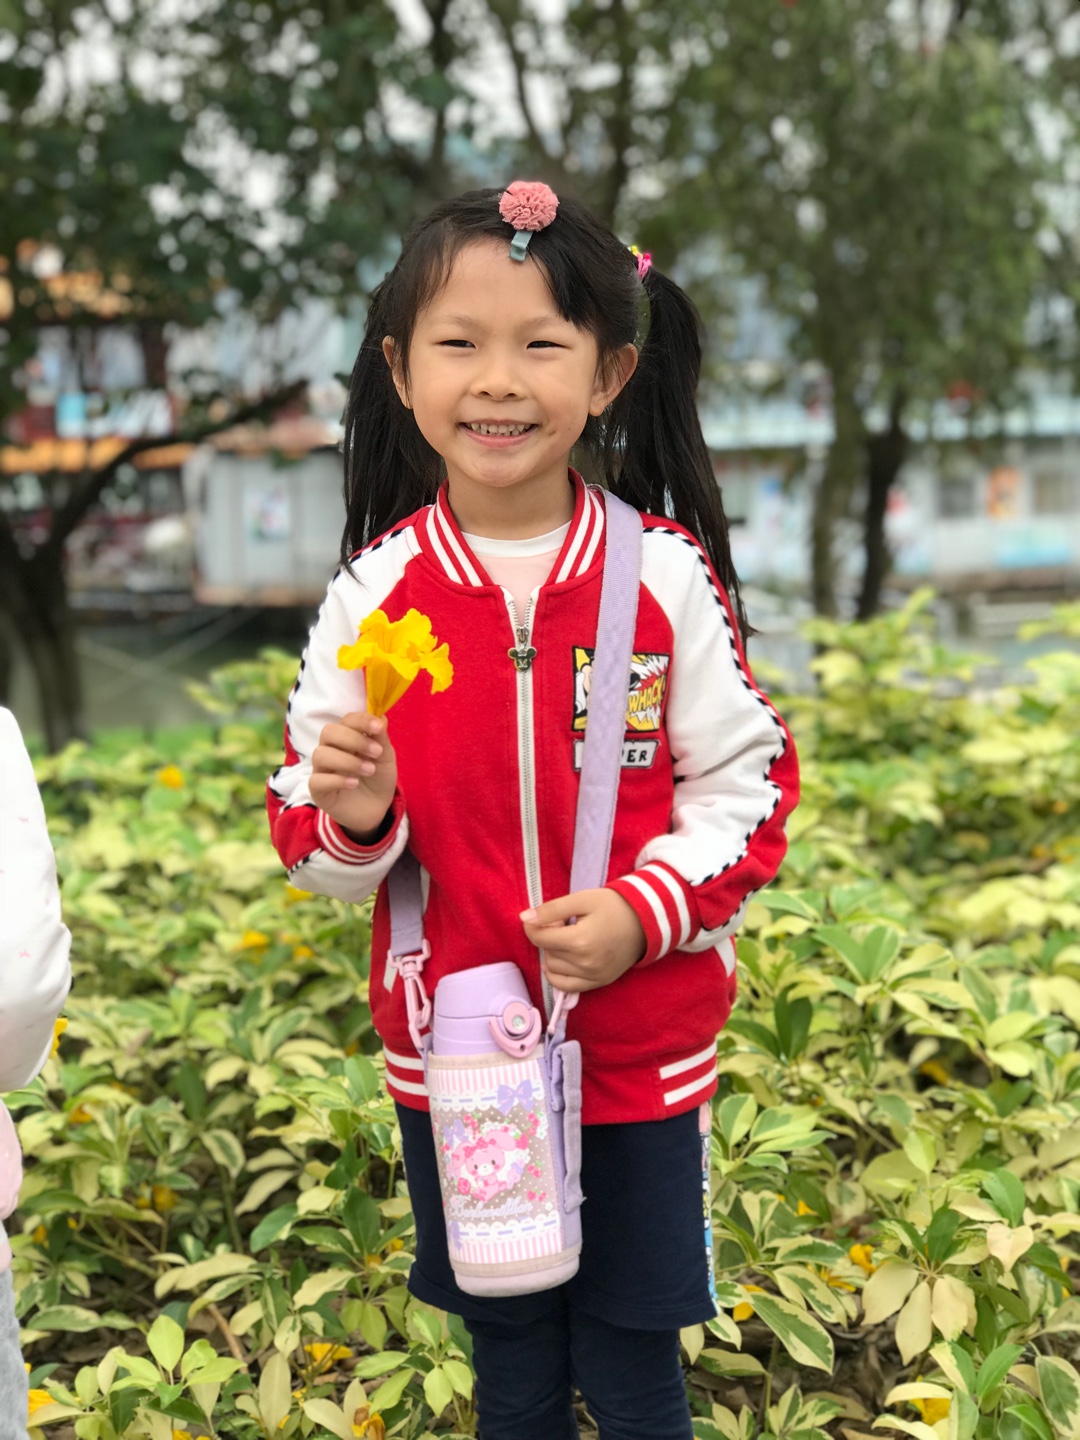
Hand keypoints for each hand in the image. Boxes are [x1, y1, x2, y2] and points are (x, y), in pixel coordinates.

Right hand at [309, 712, 397, 840]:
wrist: (377, 808)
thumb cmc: (378, 778)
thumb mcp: (386, 757)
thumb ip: (381, 738)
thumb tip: (380, 717)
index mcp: (347, 737)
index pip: (346, 720)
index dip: (361, 721)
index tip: (378, 728)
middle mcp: (331, 749)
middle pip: (328, 732)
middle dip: (354, 739)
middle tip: (376, 752)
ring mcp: (322, 769)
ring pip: (321, 754)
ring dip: (348, 761)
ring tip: (369, 770)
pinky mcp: (318, 790)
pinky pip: (317, 780)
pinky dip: (337, 780)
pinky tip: (354, 784)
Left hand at [521, 888, 645, 992]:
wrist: (646, 921)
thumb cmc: (613, 906)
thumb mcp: (582, 899)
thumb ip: (551, 909)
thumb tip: (523, 919)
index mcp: (579, 941)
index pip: (539, 938)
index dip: (534, 925)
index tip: (543, 917)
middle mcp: (584, 964)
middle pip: (547, 952)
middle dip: (548, 936)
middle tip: (563, 923)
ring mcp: (592, 977)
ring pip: (553, 969)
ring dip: (553, 953)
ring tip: (569, 938)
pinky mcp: (598, 983)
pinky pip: (566, 986)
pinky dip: (557, 975)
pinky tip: (561, 960)